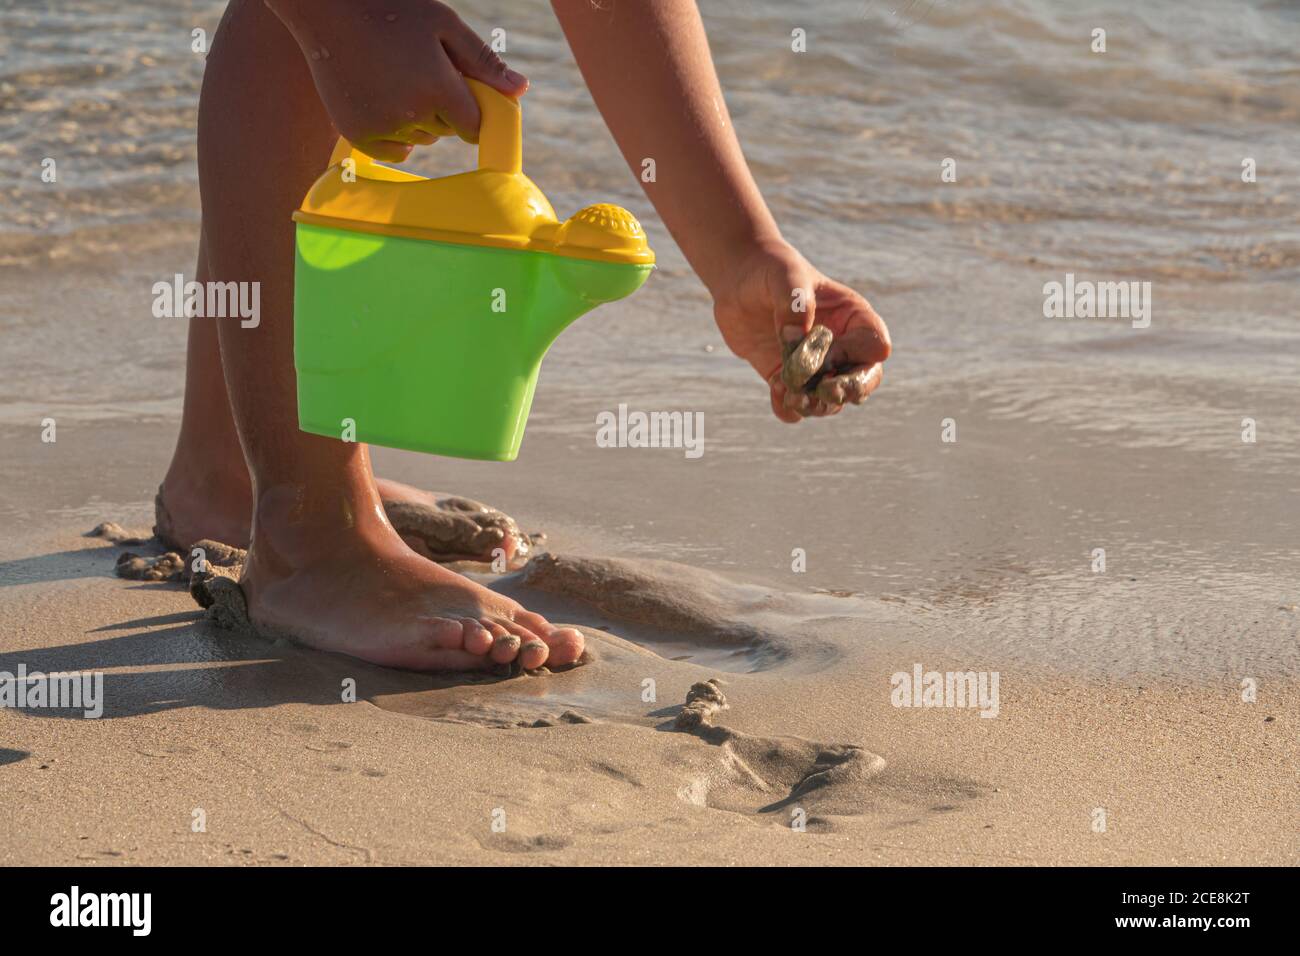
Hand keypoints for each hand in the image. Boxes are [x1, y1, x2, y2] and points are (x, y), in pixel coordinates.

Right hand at [267, 0, 526, 160]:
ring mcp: (382, 127)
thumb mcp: (444, 24)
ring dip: (419, 119)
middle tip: (419, 70)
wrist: (328, 10)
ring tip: (398, 80)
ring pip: (422, 139)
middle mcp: (411, 113)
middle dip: (443, 107)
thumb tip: (521, 90)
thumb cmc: (392, 9)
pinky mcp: (358, 135)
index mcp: (437, 87)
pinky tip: (386, 102)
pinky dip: (397, 134)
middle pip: (447, 130)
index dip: (471, 109)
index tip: (460, 92)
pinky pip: (395, 151)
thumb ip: (483, 61)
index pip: (473, 124)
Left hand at [710, 240, 890, 421]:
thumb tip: (794, 342)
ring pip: (831, 401)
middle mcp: (841, 346)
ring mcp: (815, 367)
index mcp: (853, 318)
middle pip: (864, 380)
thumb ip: (795, 305)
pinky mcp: (788, 380)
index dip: (855, 354)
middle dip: (849, 391)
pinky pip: (795, 407)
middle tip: (825, 391)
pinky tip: (776, 392)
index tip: (826, 345)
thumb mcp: (785, 277)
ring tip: (794, 397)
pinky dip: (789, 408)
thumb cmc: (771, 270)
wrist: (739, 282)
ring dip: (817, 405)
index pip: (875, 345)